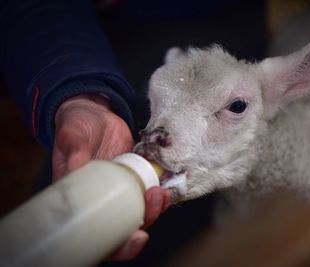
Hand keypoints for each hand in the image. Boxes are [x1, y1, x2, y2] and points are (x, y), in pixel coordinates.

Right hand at [53, 94, 170, 259]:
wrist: (96, 114)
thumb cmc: (77, 125)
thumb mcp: (72, 134)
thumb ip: (73, 148)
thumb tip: (76, 165)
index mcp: (81, 200)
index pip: (97, 235)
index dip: (118, 245)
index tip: (136, 236)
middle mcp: (103, 201)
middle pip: (126, 228)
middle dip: (144, 222)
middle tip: (153, 204)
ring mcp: (121, 191)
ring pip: (141, 212)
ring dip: (156, 209)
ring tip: (161, 193)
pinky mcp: (136, 178)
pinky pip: (149, 193)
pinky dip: (160, 194)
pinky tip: (167, 186)